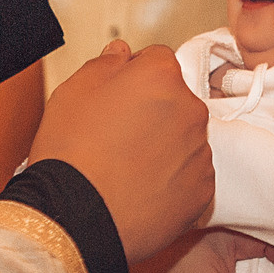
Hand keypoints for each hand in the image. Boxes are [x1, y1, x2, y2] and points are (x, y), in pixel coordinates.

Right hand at [28, 41, 211, 268]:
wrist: (77, 219)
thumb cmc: (71, 155)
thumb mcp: (73, 91)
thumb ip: (106, 63)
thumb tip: (122, 53)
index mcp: (160, 77)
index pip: (156, 59)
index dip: (134, 76)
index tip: (117, 96)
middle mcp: (190, 110)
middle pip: (175, 100)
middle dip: (153, 112)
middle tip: (117, 136)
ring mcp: (200, 153)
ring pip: (184, 139)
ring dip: (164, 146)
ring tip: (126, 168)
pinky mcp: (202, 192)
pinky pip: (190, 177)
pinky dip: (171, 181)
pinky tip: (140, 190)